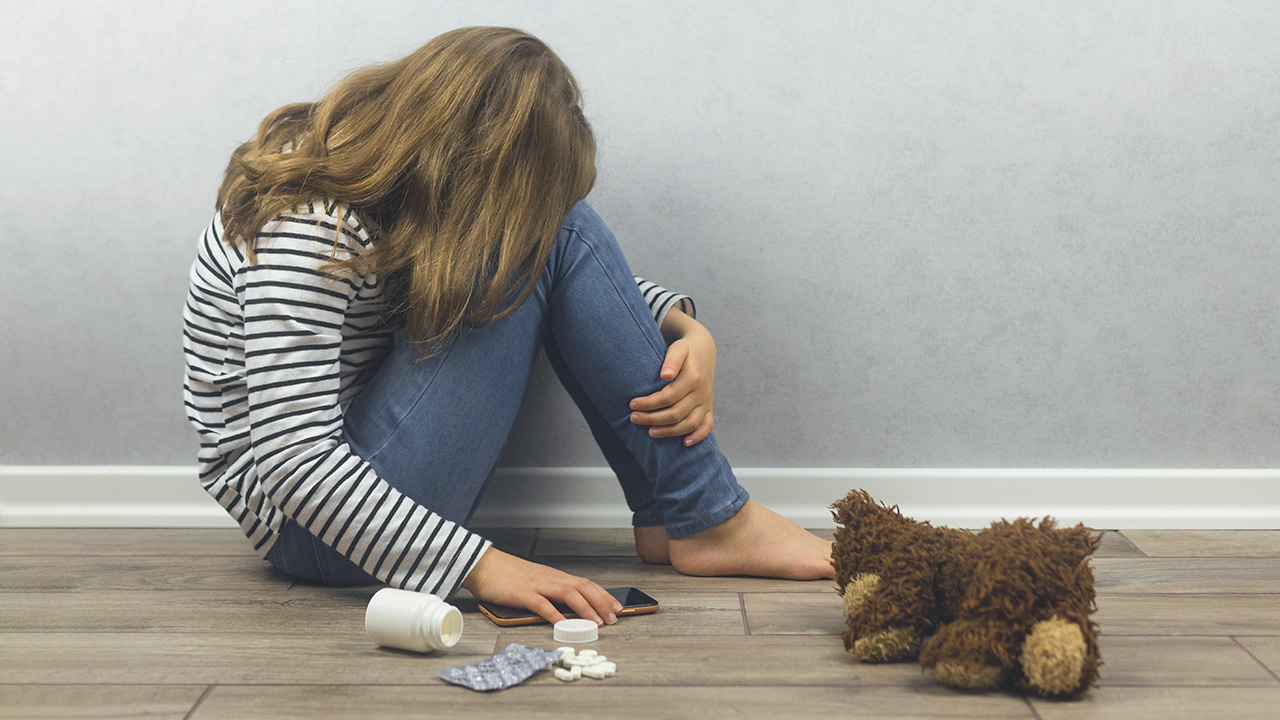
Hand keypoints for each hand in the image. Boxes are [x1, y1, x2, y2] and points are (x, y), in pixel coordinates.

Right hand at [460, 548, 620, 625]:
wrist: (484, 564)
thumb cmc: (508, 575)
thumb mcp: (536, 582)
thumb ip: (551, 594)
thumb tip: (569, 611)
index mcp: (555, 577)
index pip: (586, 584)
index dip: (603, 595)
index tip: (617, 607)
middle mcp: (550, 579)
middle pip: (583, 587)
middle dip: (601, 602)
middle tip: (614, 618)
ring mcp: (537, 585)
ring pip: (568, 594)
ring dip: (585, 608)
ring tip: (596, 623)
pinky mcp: (522, 593)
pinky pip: (541, 604)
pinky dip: (553, 614)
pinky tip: (562, 624)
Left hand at [630, 308, 715, 446]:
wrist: (703, 350)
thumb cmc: (685, 350)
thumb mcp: (678, 348)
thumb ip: (672, 360)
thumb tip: (665, 376)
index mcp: (692, 378)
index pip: (668, 397)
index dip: (649, 403)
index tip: (632, 404)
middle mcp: (701, 392)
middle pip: (676, 413)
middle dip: (652, 419)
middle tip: (634, 418)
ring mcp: (706, 401)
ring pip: (689, 423)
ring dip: (669, 431)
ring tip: (650, 432)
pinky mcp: (708, 407)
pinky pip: (707, 426)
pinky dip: (698, 436)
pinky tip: (684, 443)